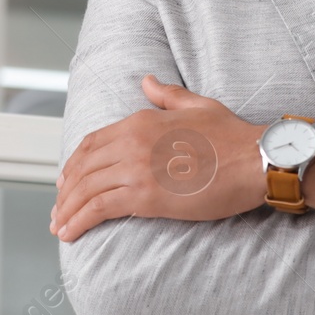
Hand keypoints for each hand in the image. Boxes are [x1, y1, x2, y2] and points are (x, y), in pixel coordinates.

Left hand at [51, 75, 265, 241]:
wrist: (255, 160)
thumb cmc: (233, 136)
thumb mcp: (198, 105)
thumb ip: (167, 95)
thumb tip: (147, 81)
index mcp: (141, 121)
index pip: (92, 143)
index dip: (75, 164)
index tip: (67, 180)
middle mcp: (132, 142)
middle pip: (84, 168)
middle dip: (66, 191)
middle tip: (59, 208)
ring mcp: (136, 169)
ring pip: (86, 190)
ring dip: (67, 210)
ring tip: (60, 226)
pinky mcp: (145, 197)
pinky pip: (99, 209)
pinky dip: (79, 221)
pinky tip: (71, 233)